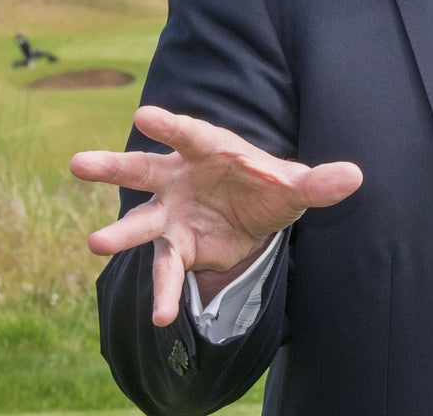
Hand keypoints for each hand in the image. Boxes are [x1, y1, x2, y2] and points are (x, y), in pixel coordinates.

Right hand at [70, 105, 362, 325]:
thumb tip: (355, 176)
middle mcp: (179, 178)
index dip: (169, 125)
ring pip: (140, 222)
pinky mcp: (177, 247)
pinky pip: (166, 270)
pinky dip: (165, 293)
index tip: (143, 115)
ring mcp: (172, 213)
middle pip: (142, 168)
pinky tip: (163, 318)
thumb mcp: (297, 186)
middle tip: (77, 164)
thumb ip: (320, 182)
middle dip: (111, 166)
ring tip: (95, 242)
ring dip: (118, 232)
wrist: (257, 213)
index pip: (188, 133)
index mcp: (209, 149)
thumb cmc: (269, 185)